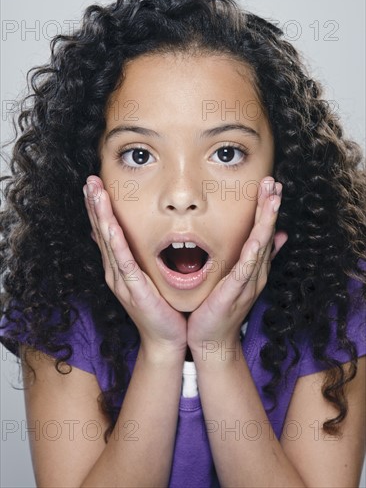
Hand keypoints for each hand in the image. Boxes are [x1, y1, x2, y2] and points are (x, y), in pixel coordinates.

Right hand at [83, 176, 186, 356]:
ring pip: (108, 242)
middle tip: (90, 180)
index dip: (98, 207)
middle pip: (101, 232)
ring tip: (95, 193)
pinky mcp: (134, 290)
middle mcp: (114, 272)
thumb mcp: (144, 278)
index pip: (105, 231)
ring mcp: (122, 281)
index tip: (95, 184)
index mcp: (118, 267)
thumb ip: (133, 259)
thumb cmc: (159, 308)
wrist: (165, 339)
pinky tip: (110, 227)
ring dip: (100, 216)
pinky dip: (115, 243)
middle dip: (94, 205)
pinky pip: (124, 263)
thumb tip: (123, 239)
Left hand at [187, 176, 287, 357]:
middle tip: (273, 182)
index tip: (270, 185)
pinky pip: (246, 270)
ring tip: (272, 199)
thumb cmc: (218, 308)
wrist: (212, 340)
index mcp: (253, 267)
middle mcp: (255, 272)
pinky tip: (258, 239)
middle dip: (270, 207)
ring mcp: (248, 282)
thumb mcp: (236, 279)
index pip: (263, 231)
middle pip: (266, 234)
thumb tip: (277, 237)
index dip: (267, 208)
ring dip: (266, 222)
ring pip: (260, 247)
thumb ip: (253, 259)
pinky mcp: (235, 293)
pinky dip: (254, 253)